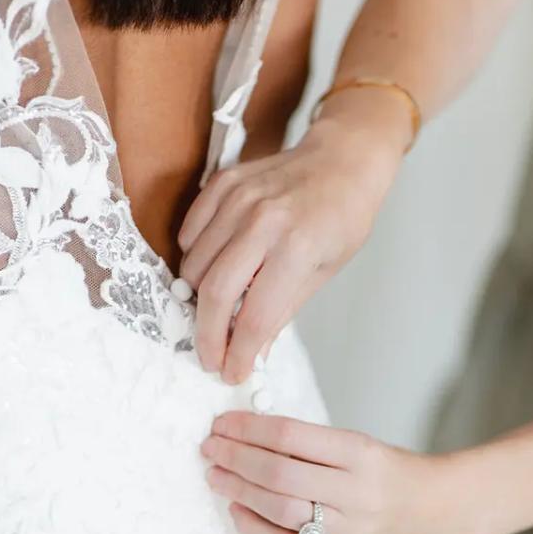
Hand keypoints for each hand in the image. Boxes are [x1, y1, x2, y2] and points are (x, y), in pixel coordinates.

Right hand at [178, 112, 403, 383]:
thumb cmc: (342, 218)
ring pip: (195, 265)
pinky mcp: (222, 184)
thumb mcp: (324, 271)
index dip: (239, 352)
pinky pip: (190, 234)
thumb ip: (283, 311)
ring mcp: (239, 199)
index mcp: (296, 247)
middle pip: (215, 292)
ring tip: (218, 312)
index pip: (255, 316)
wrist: (341, 161)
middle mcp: (263, 221)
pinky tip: (214, 271)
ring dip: (199, 299)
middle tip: (210, 356)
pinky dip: (194, 260)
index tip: (231, 372)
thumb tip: (252, 353)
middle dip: (208, 335)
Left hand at [200, 412, 478, 533]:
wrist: (442, 512)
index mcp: (362, 454)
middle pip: (279, 474)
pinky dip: (255, 528)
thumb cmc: (395, 473)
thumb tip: (251, 435)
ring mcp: (350, 530)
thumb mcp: (363, 446)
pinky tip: (236, 511)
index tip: (224, 421)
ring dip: (239, 490)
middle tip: (210, 446)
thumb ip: (314, 446)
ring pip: (280, 510)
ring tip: (216, 475)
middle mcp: (356, 493)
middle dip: (236, 457)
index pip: (292, 436)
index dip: (250, 428)